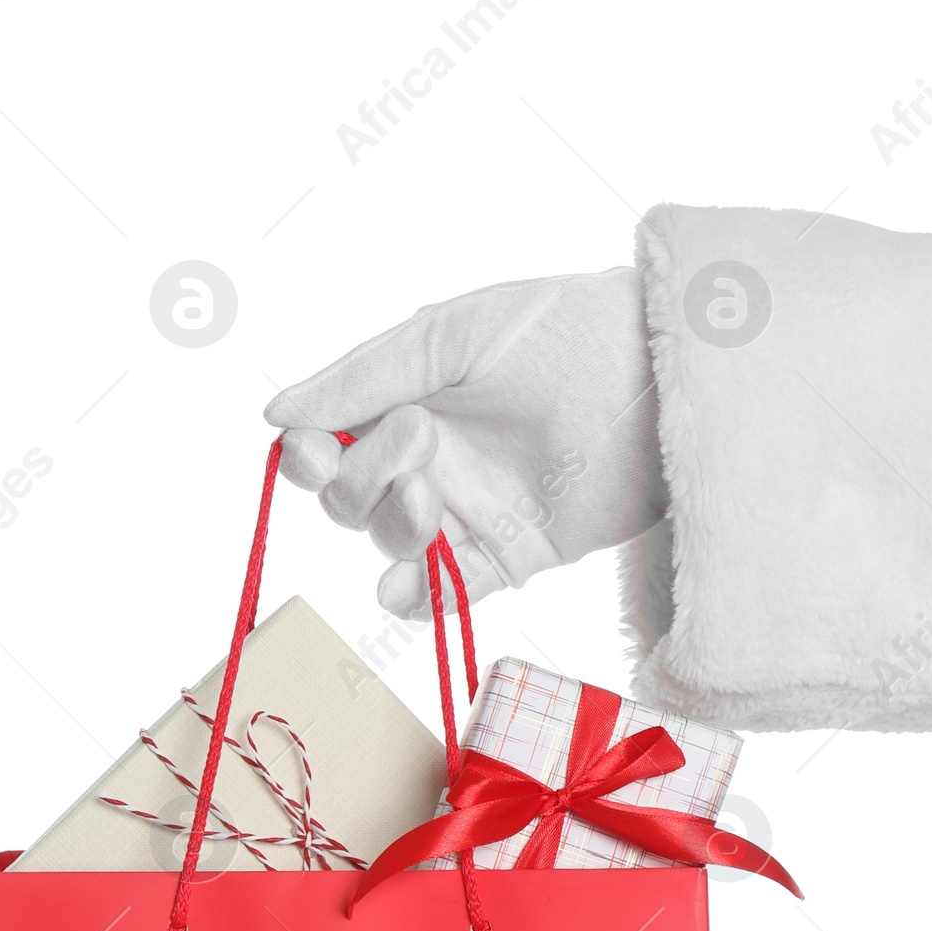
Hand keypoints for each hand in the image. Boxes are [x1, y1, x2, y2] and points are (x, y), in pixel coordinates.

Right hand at [263, 266, 665, 617]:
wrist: (656, 379)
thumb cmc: (561, 331)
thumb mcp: (449, 336)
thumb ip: (363, 378)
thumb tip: (275, 417)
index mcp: (405, 404)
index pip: (328, 448)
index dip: (307, 459)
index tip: (313, 450)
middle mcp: (429, 463)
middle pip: (351, 503)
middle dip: (362, 481)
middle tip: (420, 442)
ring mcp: (467, 513)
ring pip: (392, 547)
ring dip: (393, 529)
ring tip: (433, 496)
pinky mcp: (511, 556)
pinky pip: (448, 594)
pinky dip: (420, 599)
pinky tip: (408, 589)